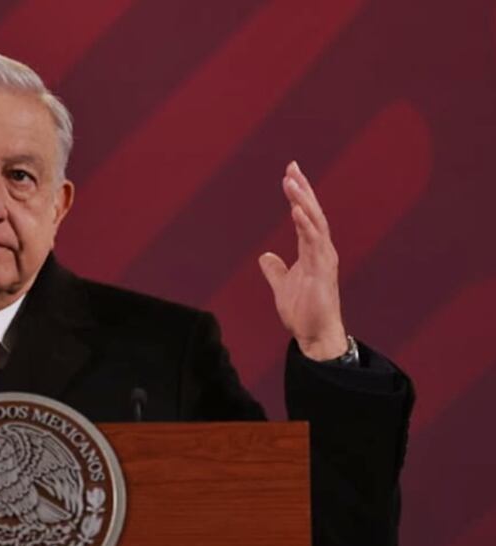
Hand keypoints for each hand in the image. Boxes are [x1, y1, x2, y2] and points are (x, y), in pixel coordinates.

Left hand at [258, 162, 347, 360]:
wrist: (314, 335)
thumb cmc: (304, 312)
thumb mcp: (282, 286)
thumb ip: (275, 270)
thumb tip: (265, 257)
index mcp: (312, 251)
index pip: (306, 216)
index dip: (299, 195)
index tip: (290, 173)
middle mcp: (321, 251)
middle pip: (313, 213)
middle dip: (303, 189)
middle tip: (291, 167)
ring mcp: (323, 260)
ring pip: (315, 223)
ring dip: (303, 201)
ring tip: (292, 182)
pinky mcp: (322, 271)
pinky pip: (314, 243)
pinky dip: (306, 225)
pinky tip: (297, 210)